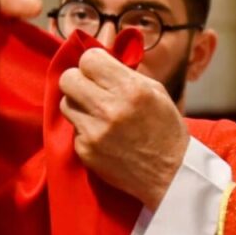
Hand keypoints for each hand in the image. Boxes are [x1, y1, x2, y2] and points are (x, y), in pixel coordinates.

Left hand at [59, 48, 188, 210]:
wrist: (170, 175)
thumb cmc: (166, 130)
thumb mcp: (156, 92)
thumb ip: (126, 74)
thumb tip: (100, 62)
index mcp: (130, 89)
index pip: (88, 59)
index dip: (92, 63)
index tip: (98, 71)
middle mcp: (109, 109)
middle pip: (67, 79)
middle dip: (78, 80)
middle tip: (90, 88)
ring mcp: (94, 132)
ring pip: (65, 104)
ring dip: (78, 104)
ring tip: (96, 112)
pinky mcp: (85, 151)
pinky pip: (74, 130)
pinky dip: (85, 129)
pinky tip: (103, 135)